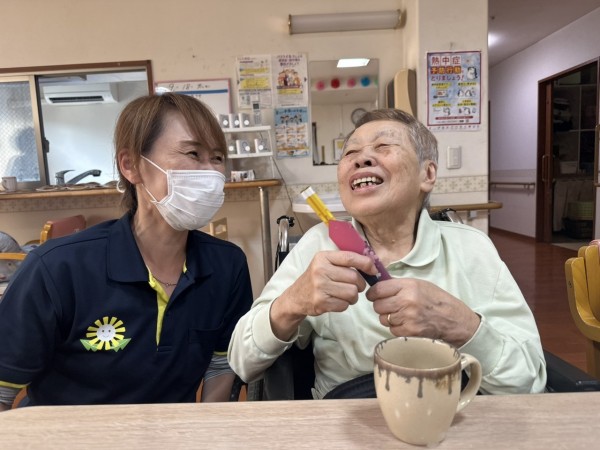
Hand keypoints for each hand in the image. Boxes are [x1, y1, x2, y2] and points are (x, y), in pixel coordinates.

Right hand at [270, 250, 376, 339]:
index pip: (350, 258)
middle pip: (355, 278)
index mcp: (323, 257)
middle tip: (353, 286)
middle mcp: (320, 270)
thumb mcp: (325, 264)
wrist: (296, 297)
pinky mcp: (321, 302)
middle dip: (359, 285)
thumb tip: (371, 266)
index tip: (373, 270)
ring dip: (353, 296)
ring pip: (352, 293)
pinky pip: (345, 305)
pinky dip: (344, 304)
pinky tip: (336, 301)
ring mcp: (320, 287)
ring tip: (344, 295)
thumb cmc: (315, 279)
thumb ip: (344, 262)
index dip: (366, 263)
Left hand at [366, 278, 480, 346]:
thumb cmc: (436, 300)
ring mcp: (408, 318)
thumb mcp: (419, 284)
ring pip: (383, 319)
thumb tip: (378, 286)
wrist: (454, 319)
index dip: (373, 293)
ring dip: (389, 318)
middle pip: (378, 306)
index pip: (378, 289)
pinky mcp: (410, 332)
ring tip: (402, 315)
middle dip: (381, 306)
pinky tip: (407, 323)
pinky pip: (392, 330)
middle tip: (389, 306)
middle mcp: (406, 301)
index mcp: (408, 286)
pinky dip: (396, 328)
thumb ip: (398, 285)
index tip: (373, 295)